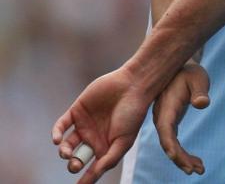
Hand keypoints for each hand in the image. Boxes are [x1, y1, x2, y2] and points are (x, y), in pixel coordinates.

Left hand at [51, 68, 152, 183]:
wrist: (133, 86)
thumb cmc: (133, 114)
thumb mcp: (124, 141)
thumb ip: (109, 159)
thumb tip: (94, 176)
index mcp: (105, 147)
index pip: (92, 167)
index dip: (85, 178)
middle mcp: (93, 138)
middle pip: (76, 158)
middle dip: (73, 164)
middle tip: (75, 164)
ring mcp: (84, 125)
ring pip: (66, 144)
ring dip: (63, 151)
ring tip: (66, 153)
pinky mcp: (76, 111)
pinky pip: (61, 125)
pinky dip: (56, 133)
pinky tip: (56, 140)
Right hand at [153, 61, 210, 175]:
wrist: (180, 68)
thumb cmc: (190, 72)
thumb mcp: (197, 78)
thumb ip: (200, 91)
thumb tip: (202, 104)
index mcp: (166, 108)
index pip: (166, 131)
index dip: (171, 146)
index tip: (179, 159)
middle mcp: (162, 118)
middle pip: (168, 143)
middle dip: (179, 158)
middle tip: (194, 170)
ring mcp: (165, 122)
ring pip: (171, 146)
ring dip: (183, 159)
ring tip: (200, 170)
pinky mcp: (171, 123)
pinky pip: (175, 142)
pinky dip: (184, 153)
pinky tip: (197, 162)